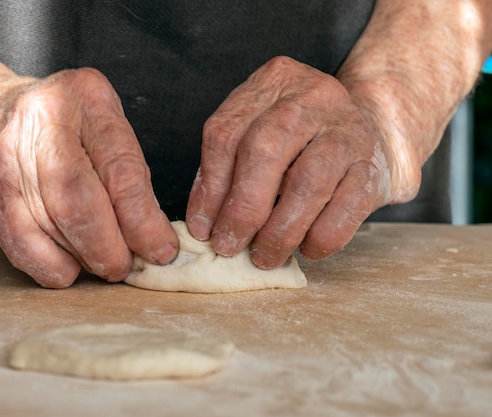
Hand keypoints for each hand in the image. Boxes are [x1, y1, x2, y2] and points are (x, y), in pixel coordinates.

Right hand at [0, 69, 177, 287]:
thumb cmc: (55, 123)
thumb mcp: (98, 122)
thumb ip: (127, 169)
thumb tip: (151, 235)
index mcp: (85, 98)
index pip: (121, 171)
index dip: (143, 221)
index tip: (161, 249)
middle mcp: (41, 123)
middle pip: (83, 202)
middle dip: (112, 247)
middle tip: (128, 265)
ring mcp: (7, 158)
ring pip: (55, 227)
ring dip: (87, 258)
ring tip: (104, 263)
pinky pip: (23, 245)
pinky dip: (53, 267)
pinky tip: (69, 268)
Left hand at [186, 57, 392, 267]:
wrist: (372, 133)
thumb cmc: (300, 142)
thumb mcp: (259, 136)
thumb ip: (227, 171)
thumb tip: (203, 224)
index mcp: (272, 82)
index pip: (226, 133)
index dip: (210, 187)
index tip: (202, 229)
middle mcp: (312, 96)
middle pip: (265, 150)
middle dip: (243, 208)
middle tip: (229, 245)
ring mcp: (348, 128)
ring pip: (307, 181)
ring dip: (280, 230)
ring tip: (264, 256)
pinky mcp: (373, 164)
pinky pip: (347, 206)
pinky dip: (322, 236)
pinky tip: (307, 250)